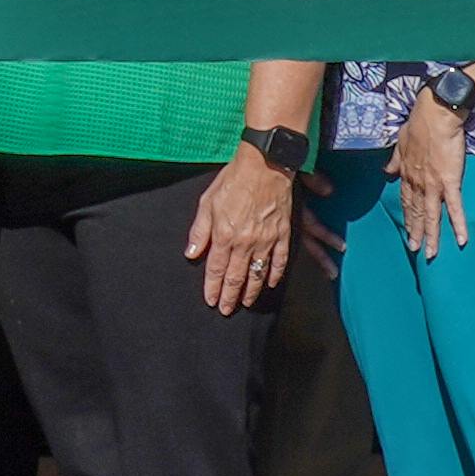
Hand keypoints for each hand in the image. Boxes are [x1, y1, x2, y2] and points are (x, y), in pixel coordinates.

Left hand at [189, 147, 294, 310]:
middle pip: (235, 277)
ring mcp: (266, 240)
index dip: (212, 287)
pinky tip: (270, 283)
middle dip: (230, 296)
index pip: (215, 269)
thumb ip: (199, 230)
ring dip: (251, 291)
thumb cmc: (233, 180)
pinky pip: (280, 261)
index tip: (210, 301)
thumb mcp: (207, 202)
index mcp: (224, 235)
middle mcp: (245, 242)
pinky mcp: (283, 234)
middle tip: (226, 310)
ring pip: (258, 274)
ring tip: (245, 303)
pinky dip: (275, 274)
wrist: (264, 165)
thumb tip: (191, 253)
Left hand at [392, 95, 469, 259]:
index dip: (407, 217)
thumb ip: (395, 160)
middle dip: (416, 232)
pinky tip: (461, 239)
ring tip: (431, 253)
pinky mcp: (449, 181)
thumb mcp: (400, 144)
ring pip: (431, 215)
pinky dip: (457, 224)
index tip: (408, 230)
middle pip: (417, 212)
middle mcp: (417, 183)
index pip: (406, 201)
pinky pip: (454, 207)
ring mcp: (433, 184)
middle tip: (416, 250)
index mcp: (407, 174)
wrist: (434, 116)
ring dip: (431, 235)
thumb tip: (386, 171)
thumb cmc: (418, 126)